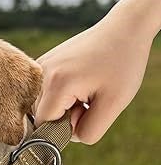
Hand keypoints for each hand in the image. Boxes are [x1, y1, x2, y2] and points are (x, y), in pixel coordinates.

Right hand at [34, 21, 152, 143]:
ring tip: (85, 88)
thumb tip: (69, 136)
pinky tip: (79, 81)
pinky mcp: (44, 61)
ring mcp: (40, 65)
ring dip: (63, 104)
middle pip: (41, 115)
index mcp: (57, 84)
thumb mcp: (114, 104)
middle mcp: (41, 73)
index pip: (44, 125)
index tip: (86, 112)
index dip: (65, 127)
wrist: (123, 28)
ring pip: (42, 103)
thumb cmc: (122, 64)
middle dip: (65, 116)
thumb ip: (89, 131)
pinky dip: (60, 94)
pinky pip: (45, 90)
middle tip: (90, 99)